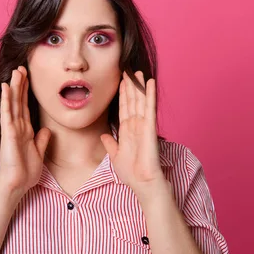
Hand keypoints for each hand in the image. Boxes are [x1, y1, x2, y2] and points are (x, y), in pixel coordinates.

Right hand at [0, 66, 50, 194]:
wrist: (17, 183)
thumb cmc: (25, 171)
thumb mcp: (39, 152)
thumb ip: (41, 140)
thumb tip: (46, 129)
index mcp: (25, 130)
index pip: (25, 106)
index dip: (26, 91)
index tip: (27, 77)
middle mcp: (17, 127)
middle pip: (19, 100)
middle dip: (20, 84)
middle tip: (22, 67)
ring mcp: (12, 128)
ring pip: (13, 103)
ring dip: (13, 86)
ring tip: (15, 71)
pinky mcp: (9, 133)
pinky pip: (7, 113)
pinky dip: (6, 100)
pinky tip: (5, 87)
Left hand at [100, 71, 168, 194]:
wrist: (142, 184)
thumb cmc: (132, 174)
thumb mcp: (115, 156)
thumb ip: (110, 144)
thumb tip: (103, 135)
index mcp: (128, 131)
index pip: (124, 108)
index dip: (122, 94)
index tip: (120, 81)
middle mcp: (136, 126)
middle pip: (132, 101)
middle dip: (130, 86)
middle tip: (128, 70)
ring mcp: (144, 126)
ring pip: (140, 101)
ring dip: (139, 86)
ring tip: (138, 72)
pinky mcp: (150, 128)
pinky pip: (149, 108)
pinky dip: (149, 95)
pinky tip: (150, 83)